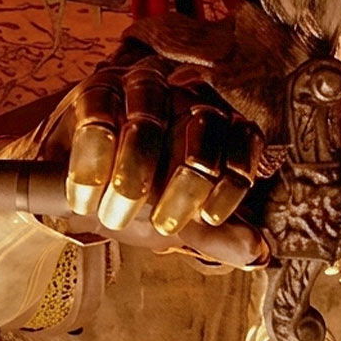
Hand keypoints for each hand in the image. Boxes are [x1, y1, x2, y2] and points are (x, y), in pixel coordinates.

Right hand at [42, 54, 267, 265]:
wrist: (81, 191)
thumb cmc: (142, 201)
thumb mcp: (180, 224)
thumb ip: (218, 236)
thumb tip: (259, 254)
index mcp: (222, 124)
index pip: (243, 140)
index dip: (231, 181)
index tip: (208, 219)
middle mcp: (188, 97)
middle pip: (202, 127)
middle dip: (184, 184)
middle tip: (162, 225)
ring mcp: (143, 86)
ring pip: (148, 120)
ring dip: (131, 175)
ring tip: (115, 216)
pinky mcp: (98, 87)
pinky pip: (99, 118)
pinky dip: (92, 164)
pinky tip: (86, 197)